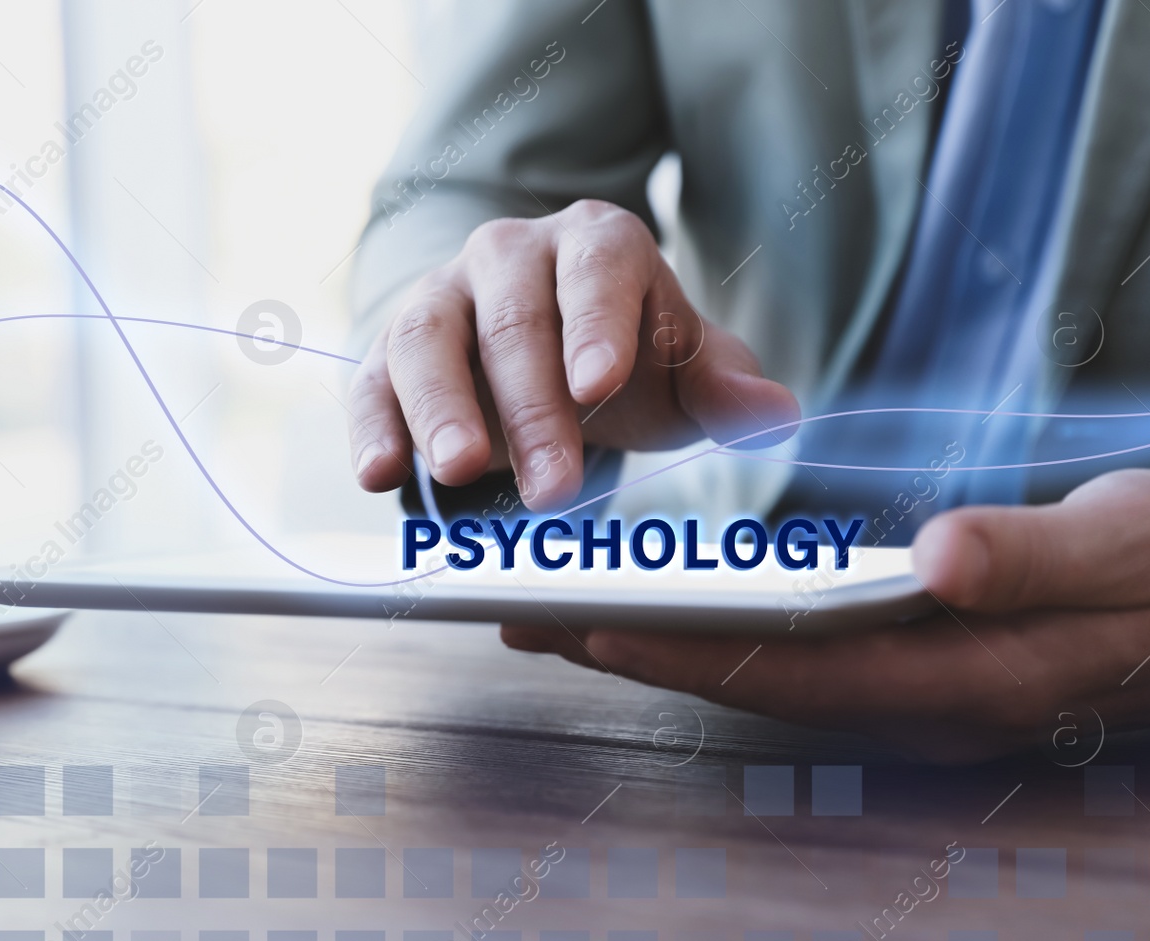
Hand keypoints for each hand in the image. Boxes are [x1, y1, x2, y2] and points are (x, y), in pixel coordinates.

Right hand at [347, 199, 799, 510]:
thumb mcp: (682, 375)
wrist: (548, 355)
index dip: (596, 326)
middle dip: (532, 407)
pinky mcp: (389, 351)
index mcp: (596, 245)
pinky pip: (372, 380)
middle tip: (555, 486)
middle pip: (513, 318)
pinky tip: (381, 475)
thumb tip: (778, 415)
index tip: (599, 387)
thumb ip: (725, 390)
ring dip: (440, 407)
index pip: (596, 271)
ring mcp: (442, 296)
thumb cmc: (624, 360)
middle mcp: (510, 255)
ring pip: (428, 337)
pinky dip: (372, 426)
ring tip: (460, 473)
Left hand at [502, 469, 1149, 762]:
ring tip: (567, 611)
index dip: (689, 646)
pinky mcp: (914, 666)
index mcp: (964, 677)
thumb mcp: (1129, 546)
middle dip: (638, 650)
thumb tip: (936, 558)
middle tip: (528, 616)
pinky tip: (674, 607)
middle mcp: (923, 699)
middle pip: (751, 682)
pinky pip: (794, 659)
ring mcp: (916, 690)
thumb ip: (1029, 556)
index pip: (795, 670)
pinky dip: (720, 633)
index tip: (591, 619)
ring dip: (664, 644)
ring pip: (762, 675)